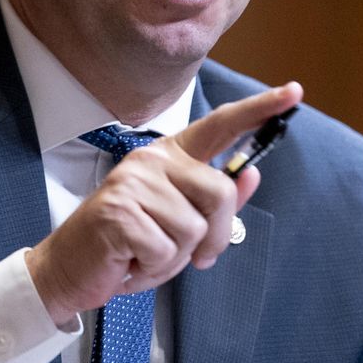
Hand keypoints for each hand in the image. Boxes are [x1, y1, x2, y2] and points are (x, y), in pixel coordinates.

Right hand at [26, 82, 303, 327]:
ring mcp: (134, 183)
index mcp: (168, 157)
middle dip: (215, 236)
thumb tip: (252, 174)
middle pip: (221, 192)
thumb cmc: (126, 247)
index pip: (220, 126)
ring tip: (145, 255)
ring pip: (194, 229)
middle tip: (192, 258)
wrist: (70, 270)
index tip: (293, 92)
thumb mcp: (177, 225)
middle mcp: (152, 160)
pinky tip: (129, 263)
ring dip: (175, 259)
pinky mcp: (120, 212)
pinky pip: (166, 251)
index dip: (258, 110)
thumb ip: (213, 201)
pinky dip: (153, 270)